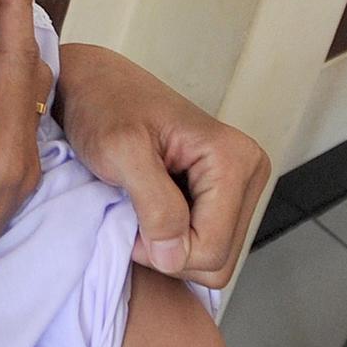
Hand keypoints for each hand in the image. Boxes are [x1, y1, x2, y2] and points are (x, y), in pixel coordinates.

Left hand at [56, 44, 269, 288]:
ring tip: (141, 209)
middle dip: (169, 252)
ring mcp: (240, 186)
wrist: (97, 85)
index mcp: (235, 160)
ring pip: (213, 259)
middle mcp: (249, 172)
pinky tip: (152, 208)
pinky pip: (206, 245)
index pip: (212, 251)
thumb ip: (155, 205)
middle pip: (218, 262)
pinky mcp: (225, 196)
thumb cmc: (104, 107)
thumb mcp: (121, 152)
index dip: (163, 250)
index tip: (128, 216)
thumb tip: (176, 256)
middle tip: (133, 215)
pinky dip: (174, 239)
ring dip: (170, 247)